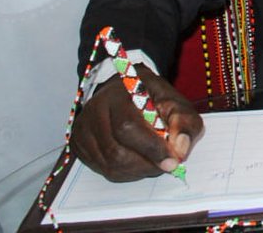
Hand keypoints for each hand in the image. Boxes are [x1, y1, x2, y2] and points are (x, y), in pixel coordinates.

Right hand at [70, 65, 202, 181]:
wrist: (125, 90)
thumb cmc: (152, 98)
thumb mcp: (175, 102)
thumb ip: (183, 122)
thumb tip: (180, 151)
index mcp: (117, 94)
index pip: (128, 127)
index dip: (150, 148)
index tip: (171, 161)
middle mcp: (93, 111)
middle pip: (115, 151)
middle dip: (146, 164)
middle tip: (165, 165)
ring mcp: (82, 129)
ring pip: (109, 165)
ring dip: (137, 171)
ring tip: (154, 162)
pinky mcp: (79, 144)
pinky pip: (102, 169)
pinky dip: (125, 172)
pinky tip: (137, 161)